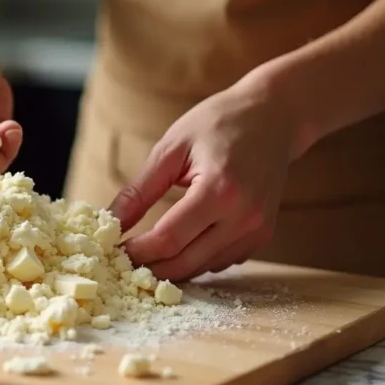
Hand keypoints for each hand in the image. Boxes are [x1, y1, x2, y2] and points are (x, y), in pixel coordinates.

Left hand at [108, 79, 303, 280]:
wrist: (273, 116)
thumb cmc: (219, 123)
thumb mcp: (171, 148)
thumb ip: (139, 191)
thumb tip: (111, 223)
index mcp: (219, 190)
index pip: (168, 239)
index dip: (136, 252)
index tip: (113, 250)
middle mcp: (244, 217)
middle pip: (185, 262)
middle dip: (149, 267)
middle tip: (123, 260)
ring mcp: (257, 230)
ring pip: (203, 268)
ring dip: (172, 266)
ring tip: (147, 252)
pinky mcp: (262, 236)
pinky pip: (221, 261)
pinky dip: (196, 258)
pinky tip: (181, 242)